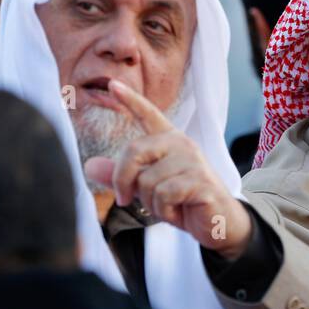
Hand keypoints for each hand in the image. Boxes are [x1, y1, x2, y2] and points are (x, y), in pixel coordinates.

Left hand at [82, 79, 252, 258]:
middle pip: (134, 150)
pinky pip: (164, 194)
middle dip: (122, 180)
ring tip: (168, 207)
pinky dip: (164, 210)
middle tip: (124, 200)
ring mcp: (193, 161)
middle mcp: (181, 144)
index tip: (112, 84)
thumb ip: (121, 177)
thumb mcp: (147, 190)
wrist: (219, 224)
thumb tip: (88, 166)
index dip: (130, 99)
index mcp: (169, 141)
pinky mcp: (201, 181)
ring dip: (150, 203)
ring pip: (148, 180)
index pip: (148, 115)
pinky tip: (178, 211)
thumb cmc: (183, 202)